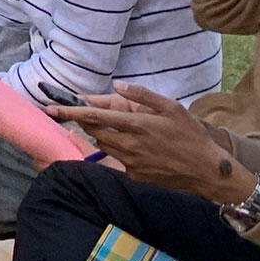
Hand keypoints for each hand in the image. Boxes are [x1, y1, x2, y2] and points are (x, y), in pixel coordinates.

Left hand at [56, 83, 257, 201]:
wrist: (208, 172)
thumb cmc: (192, 136)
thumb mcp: (173, 108)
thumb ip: (143, 95)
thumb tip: (117, 84)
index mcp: (137, 125)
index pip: (95, 117)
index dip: (70, 112)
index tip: (51, 109)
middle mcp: (130, 144)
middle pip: (95, 132)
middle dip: (88, 123)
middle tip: (88, 116)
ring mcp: (131, 162)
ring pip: (104, 146)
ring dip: (103, 136)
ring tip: (119, 130)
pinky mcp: (135, 176)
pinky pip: (118, 160)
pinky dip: (119, 151)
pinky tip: (137, 149)